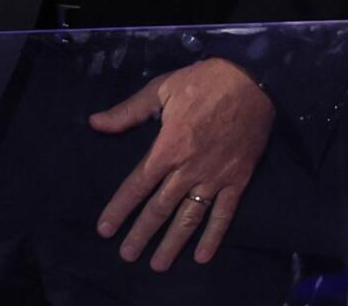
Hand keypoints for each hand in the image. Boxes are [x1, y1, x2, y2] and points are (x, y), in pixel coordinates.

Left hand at [89, 57, 274, 269]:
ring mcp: (214, 178)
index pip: (137, 185)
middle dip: (142, 233)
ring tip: (158, 264)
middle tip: (127, 255)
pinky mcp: (237, 181)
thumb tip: (95, 123)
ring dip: (173, 242)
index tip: (106, 229)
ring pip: (190, 217)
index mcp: (167, 148)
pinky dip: (213, 236)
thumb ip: (128, 112)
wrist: (251, 82)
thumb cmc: (202, 83)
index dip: (120, 208)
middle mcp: (188, 169)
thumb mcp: (160, 89)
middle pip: (160, 208)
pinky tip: (202, 255)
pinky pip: (224, 214)